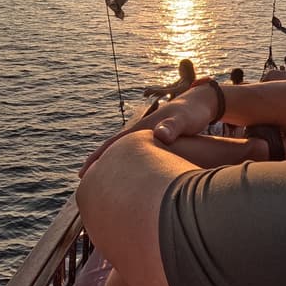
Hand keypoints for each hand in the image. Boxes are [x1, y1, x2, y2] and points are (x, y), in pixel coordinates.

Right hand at [78, 85, 217, 175]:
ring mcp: (149, 136)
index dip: (98, 158)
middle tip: (84, 183)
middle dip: (99, 163)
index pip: (114, 143)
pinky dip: (127, 164)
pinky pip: (137, 156)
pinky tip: (128, 174)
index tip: (83, 173)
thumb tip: (159, 135)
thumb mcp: (185, 120)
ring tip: (101, 182)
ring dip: (112, 164)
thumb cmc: (193, 113)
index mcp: (143, 128)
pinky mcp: (158, 142)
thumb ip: (173, 127)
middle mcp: (142, 132)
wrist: (202, 103)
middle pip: (114, 148)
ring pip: (124, 152)